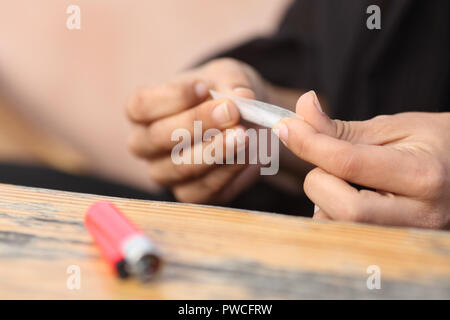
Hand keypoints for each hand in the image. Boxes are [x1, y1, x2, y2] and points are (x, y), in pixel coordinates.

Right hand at [126, 58, 263, 203]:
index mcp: (143, 112)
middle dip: (198, 123)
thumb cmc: (221, 95)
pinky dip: (228, 172)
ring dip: (215, 151)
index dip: (172, 98)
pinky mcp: (190, 193)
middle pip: (159, 137)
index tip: (203, 87)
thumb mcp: (227, 77)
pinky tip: (247, 156)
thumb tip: (242, 96)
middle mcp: (146, 145)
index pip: (141, 106)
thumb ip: (232, 84)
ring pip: (181, 167)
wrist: (241, 122)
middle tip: (232, 111)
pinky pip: (204, 189)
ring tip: (243, 136)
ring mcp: (165, 173)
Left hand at [273, 91, 449, 228]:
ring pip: (338, 225)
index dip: (309, 143)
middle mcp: (418, 215)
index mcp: (421, 175)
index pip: (349, 163)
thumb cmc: (433, 144)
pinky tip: (351, 196)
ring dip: (325, 197)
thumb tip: (300, 111)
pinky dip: (331, 212)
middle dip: (319, 180)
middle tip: (329, 161)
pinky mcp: (392, 246)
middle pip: (343, 208)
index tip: (285, 127)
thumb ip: (341, 129)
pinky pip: (342, 234)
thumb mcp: (392, 128)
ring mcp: (406, 237)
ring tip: (347, 179)